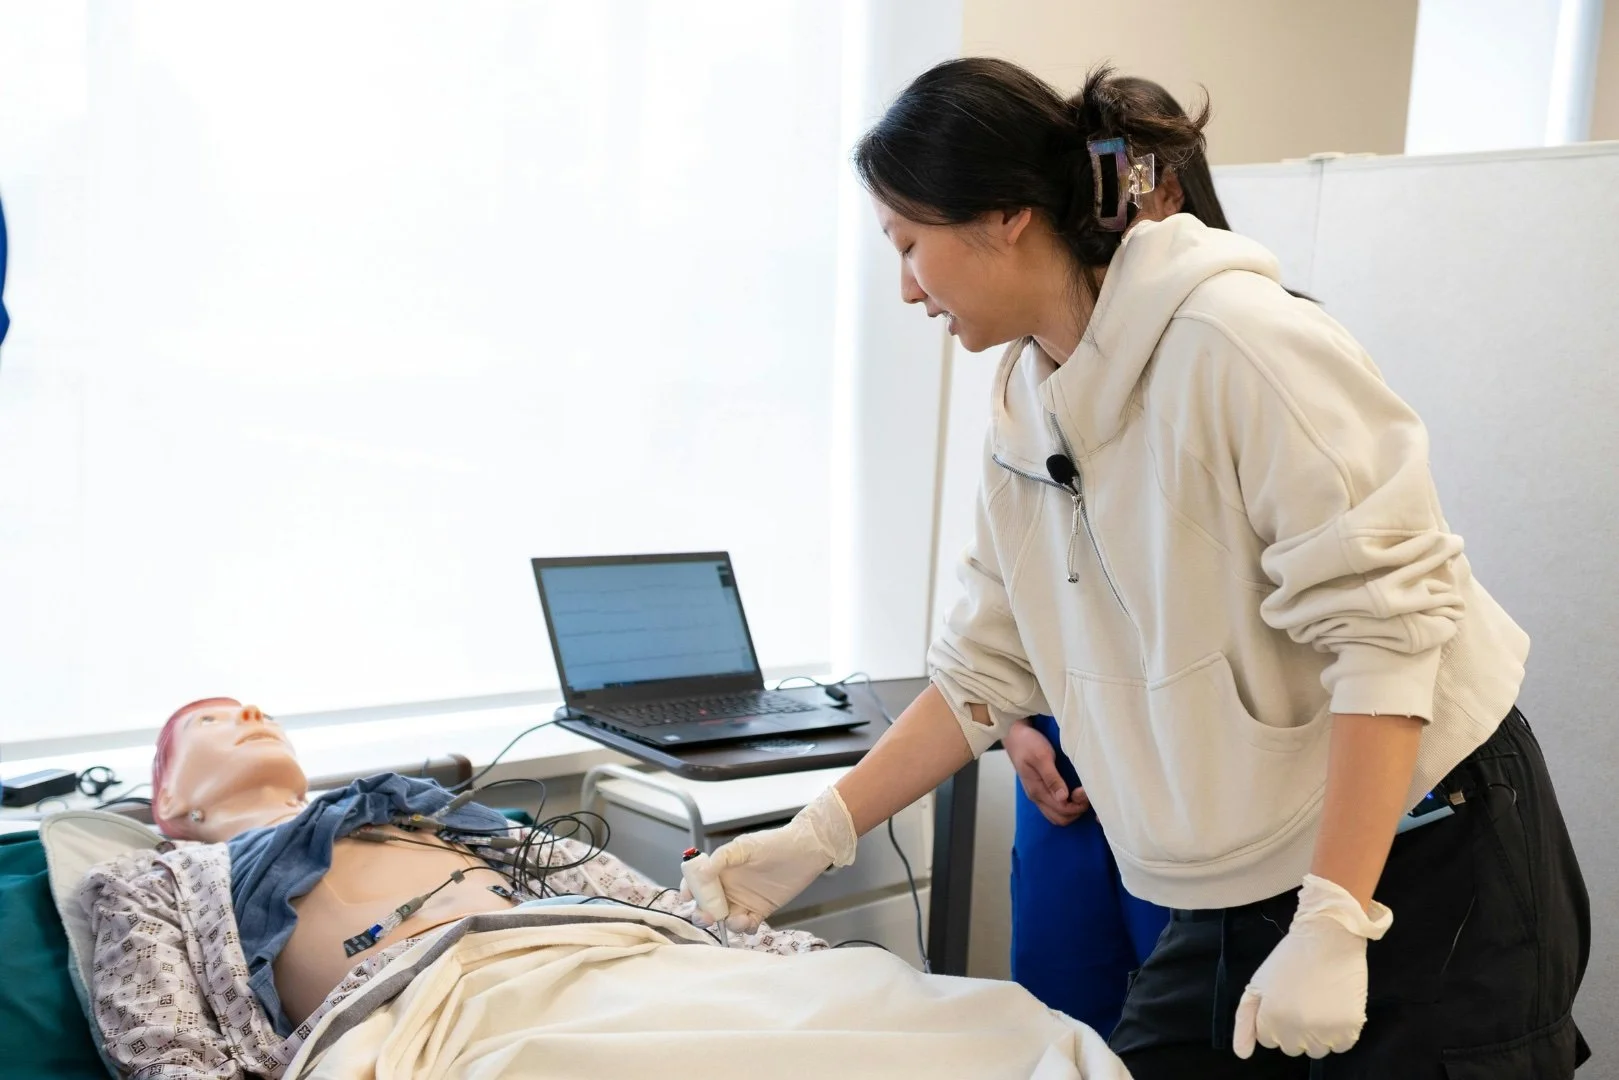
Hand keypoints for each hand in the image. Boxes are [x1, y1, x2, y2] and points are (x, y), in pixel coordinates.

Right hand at [680, 786, 857, 932]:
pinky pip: (747, 925)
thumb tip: (702, 872)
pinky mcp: (760, 910)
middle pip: (708, 905)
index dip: (689, 890)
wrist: (805, 851)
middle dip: (703, 913)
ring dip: (727, 923)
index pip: (698, 882)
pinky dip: (746, 927)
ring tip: (737, 919)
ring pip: (726, 918)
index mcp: (721, 869)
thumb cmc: (774, 843)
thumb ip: (722, 859)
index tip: (686, 898)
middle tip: (707, 916)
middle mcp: (729, 886)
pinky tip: (750, 921)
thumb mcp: (745, 847)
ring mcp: (744, 900)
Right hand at [1003, 717, 1088, 825]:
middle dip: (1076, 810)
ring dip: (1072, 810)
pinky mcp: (1040, 790)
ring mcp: (1038, 795)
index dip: (1077, 805)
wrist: (1014, 735)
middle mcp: (1037, 797)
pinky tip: (1074, 795)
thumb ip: (1052, 778)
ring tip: (1081, 795)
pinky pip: (1054, 808)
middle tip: (1086, 794)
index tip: (1086, 791)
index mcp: (1037, 790)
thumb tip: (1063, 797)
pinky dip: (1067, 807)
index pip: (1062, 810)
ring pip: (1058, 816)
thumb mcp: (1042, 757)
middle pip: (1060, 818)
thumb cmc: (1028, 743)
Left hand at [1233, 874, 1393, 1059]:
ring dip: (1317, 1033)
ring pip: (1317, 1050)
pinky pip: (1341, 1046)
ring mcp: (1324, 1032)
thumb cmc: (1289, 959)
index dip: (1275, 1020)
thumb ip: (1245, 1021)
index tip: (1283, 1000)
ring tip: (1319, 1003)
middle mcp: (1296, 1031)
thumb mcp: (1257, 985)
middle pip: (1292, 1047)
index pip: (1269, 1040)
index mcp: (1271, 1020)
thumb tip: (1242, 1054)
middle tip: (1302, 1000)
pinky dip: (1339, 1032)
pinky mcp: (1349, 1029)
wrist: (1327, 938)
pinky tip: (1335, 1008)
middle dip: (1294, 1028)